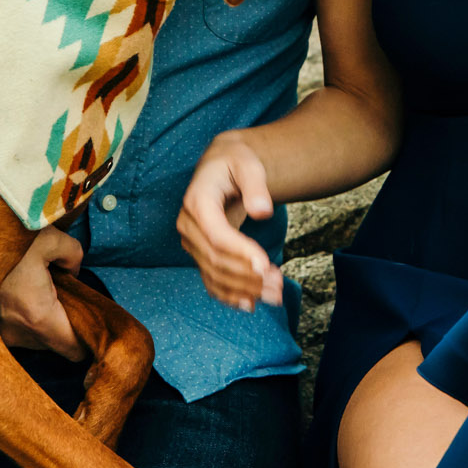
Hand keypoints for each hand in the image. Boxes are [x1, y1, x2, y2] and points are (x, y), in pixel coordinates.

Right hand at [0, 226, 86, 360]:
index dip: (89, 336)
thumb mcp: (49, 237)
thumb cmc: (5, 237)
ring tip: (42, 290)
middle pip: (56, 344)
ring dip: (45, 320)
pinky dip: (26, 317)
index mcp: (38, 317)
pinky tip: (24, 293)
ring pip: (36, 339)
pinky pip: (18, 331)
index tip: (94, 318)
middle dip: (67, 324)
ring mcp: (0, 334)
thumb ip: (73, 255)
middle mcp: (17, 334)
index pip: (74, 350)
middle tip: (68, 294)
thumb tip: (73, 271)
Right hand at [178, 131, 284, 311]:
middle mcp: (189, 225)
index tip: (265, 265)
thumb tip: (262, 210)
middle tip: (279, 286)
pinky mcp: (200, 254)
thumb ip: (255, 184)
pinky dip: (229, 295)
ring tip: (275, 295)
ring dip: (244, 289)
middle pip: (216, 260)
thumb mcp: (248, 163)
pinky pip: (211, 280)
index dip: (240, 253)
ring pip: (215, 274)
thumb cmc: (235, 162)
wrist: (222, 167)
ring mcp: (193, 242)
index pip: (217, 235)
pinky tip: (251, 304)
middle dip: (248, 276)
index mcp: (197, 201)